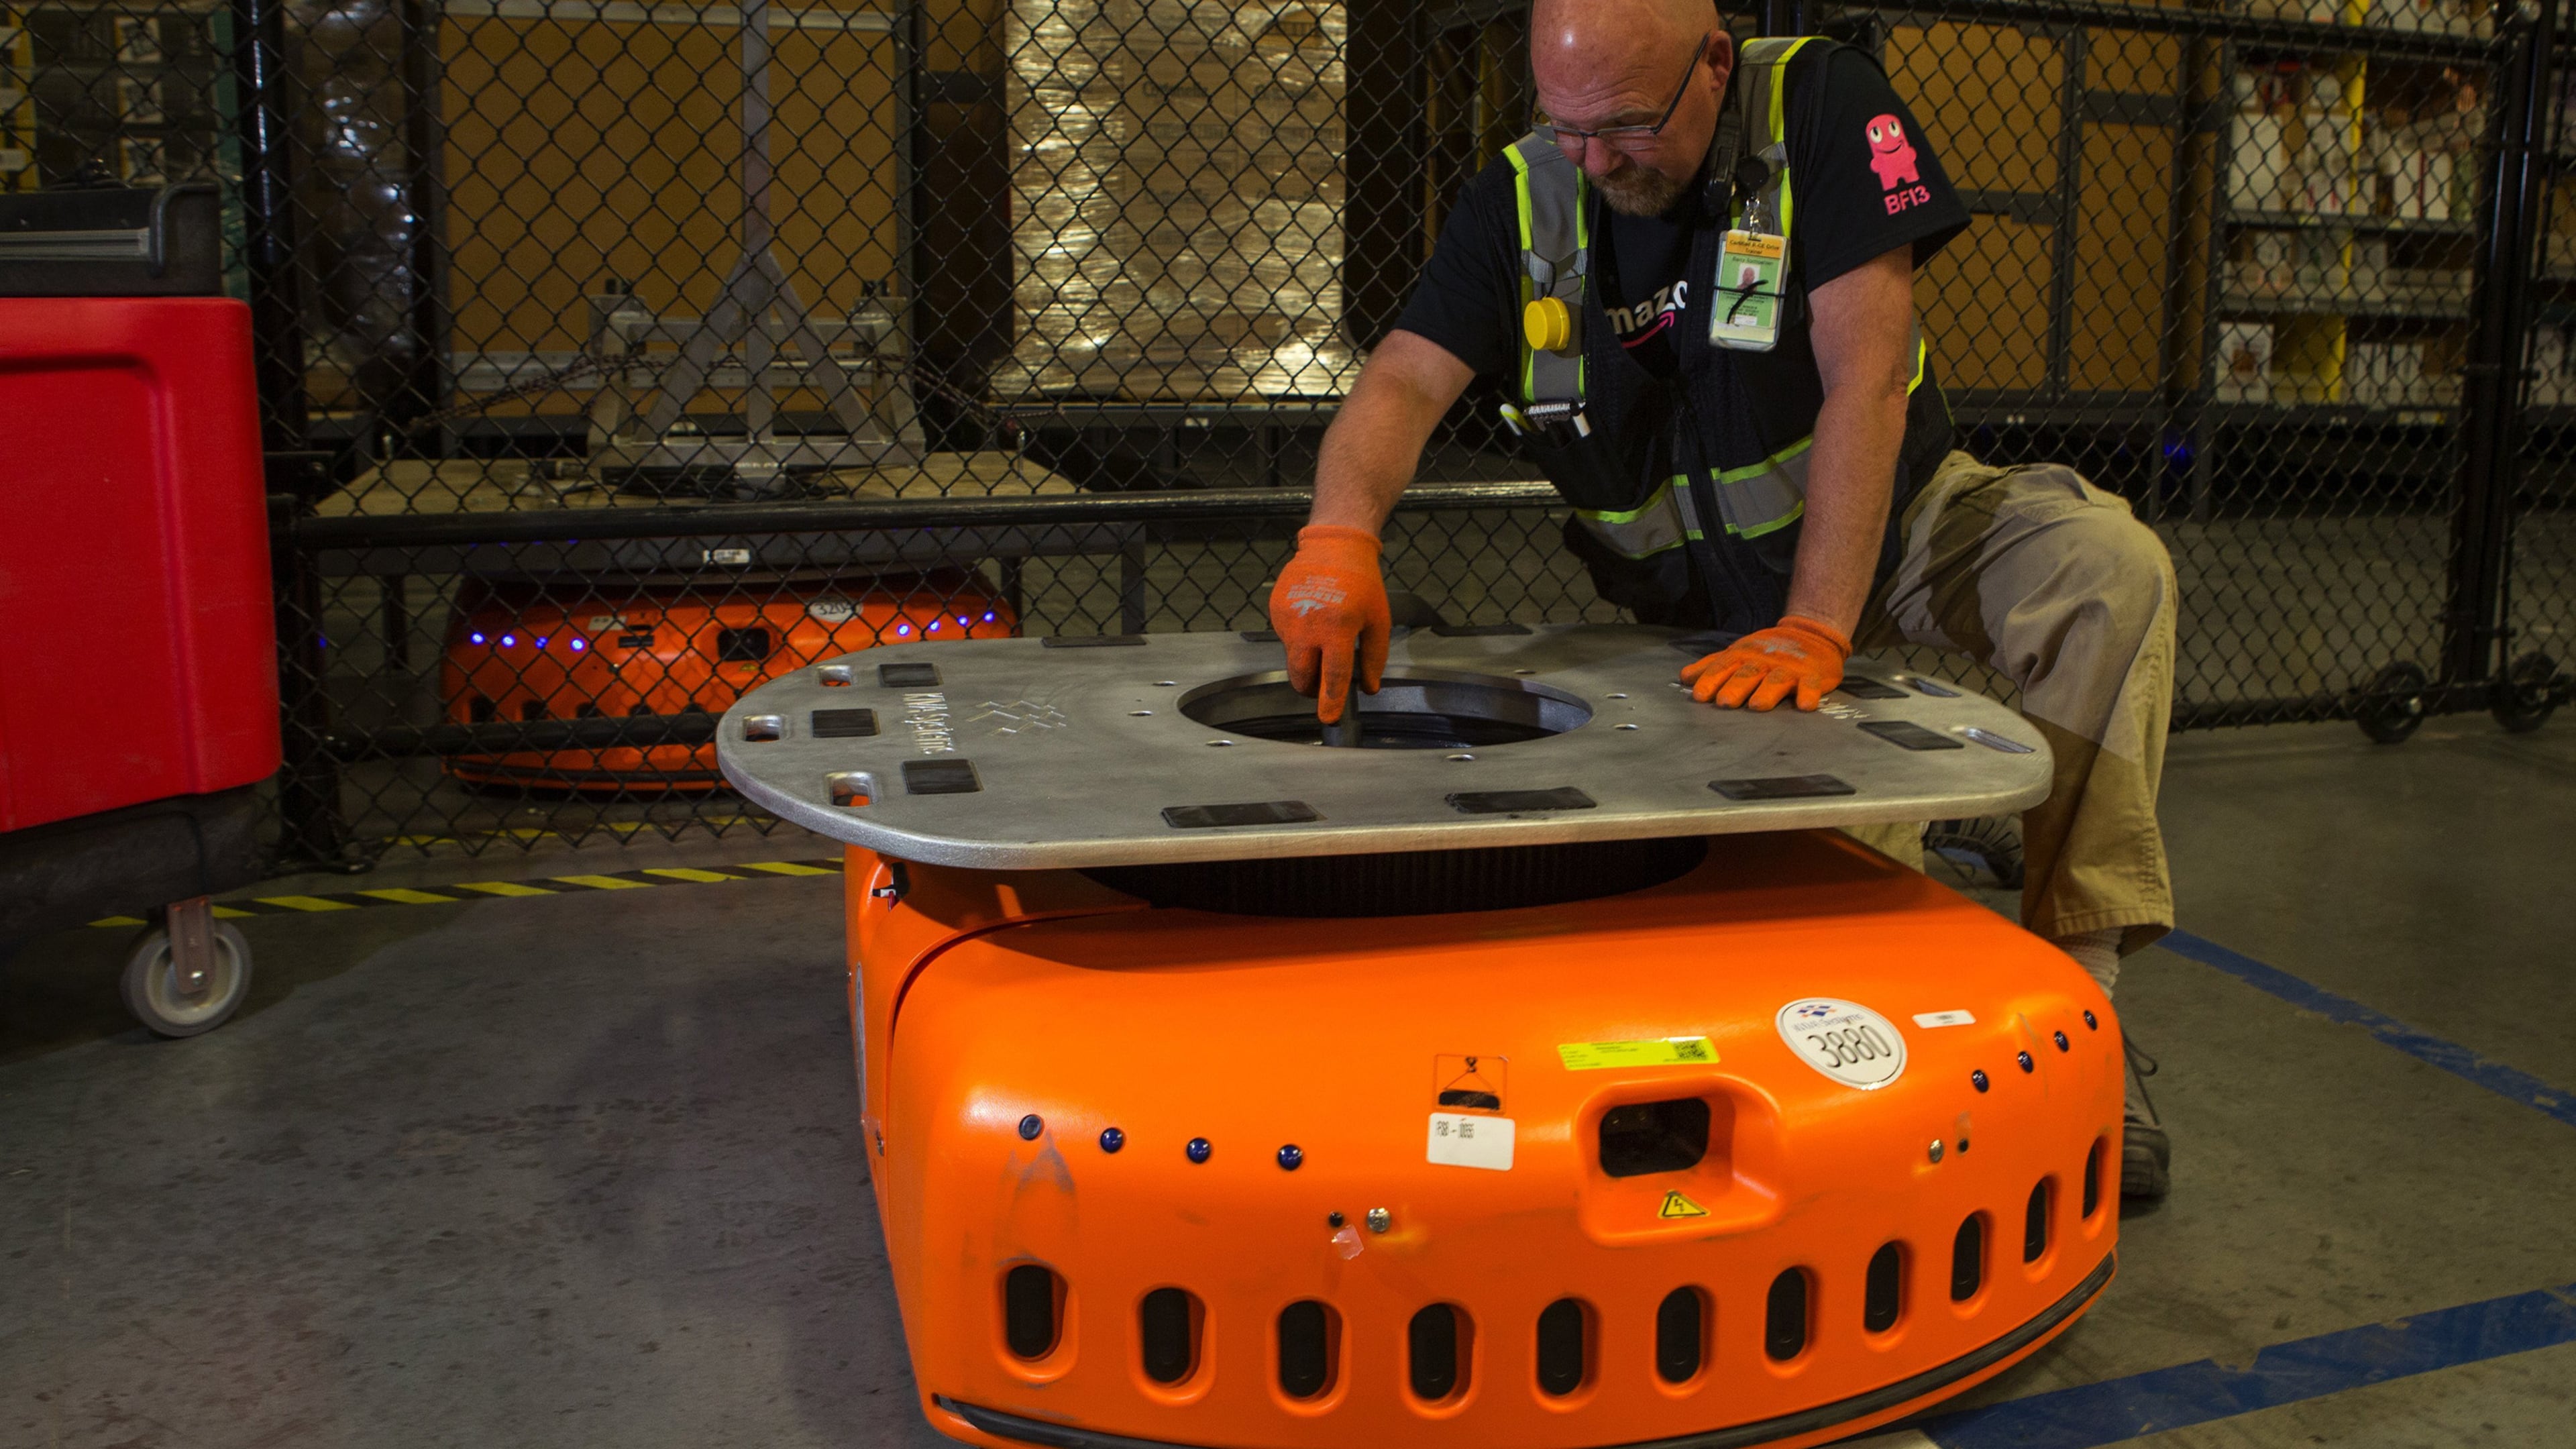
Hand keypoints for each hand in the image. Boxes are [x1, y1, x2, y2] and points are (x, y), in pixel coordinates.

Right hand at [1269, 525, 1391, 723]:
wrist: (1334, 546)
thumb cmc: (1361, 582)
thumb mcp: (1377, 620)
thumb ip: (1374, 657)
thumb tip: (1368, 688)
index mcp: (1337, 628)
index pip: (1331, 675)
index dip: (1329, 701)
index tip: (1327, 718)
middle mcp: (1308, 624)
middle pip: (1301, 675)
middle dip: (1310, 687)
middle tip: (1321, 683)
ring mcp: (1287, 617)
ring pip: (1292, 656)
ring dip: (1306, 657)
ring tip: (1323, 631)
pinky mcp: (1275, 609)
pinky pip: (1285, 637)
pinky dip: (1298, 636)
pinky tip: (1312, 616)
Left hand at [1679, 615, 1851, 710]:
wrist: (1810, 632)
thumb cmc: (1767, 650)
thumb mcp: (1738, 652)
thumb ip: (1712, 665)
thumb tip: (1684, 678)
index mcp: (1743, 656)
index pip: (1723, 667)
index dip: (1710, 680)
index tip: (1699, 696)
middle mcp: (1764, 662)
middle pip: (1747, 674)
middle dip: (1735, 687)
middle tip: (1724, 703)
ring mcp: (1788, 668)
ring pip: (1776, 680)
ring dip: (1767, 692)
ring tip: (1758, 705)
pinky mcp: (1812, 675)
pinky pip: (1810, 685)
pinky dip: (1809, 694)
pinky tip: (1805, 705)